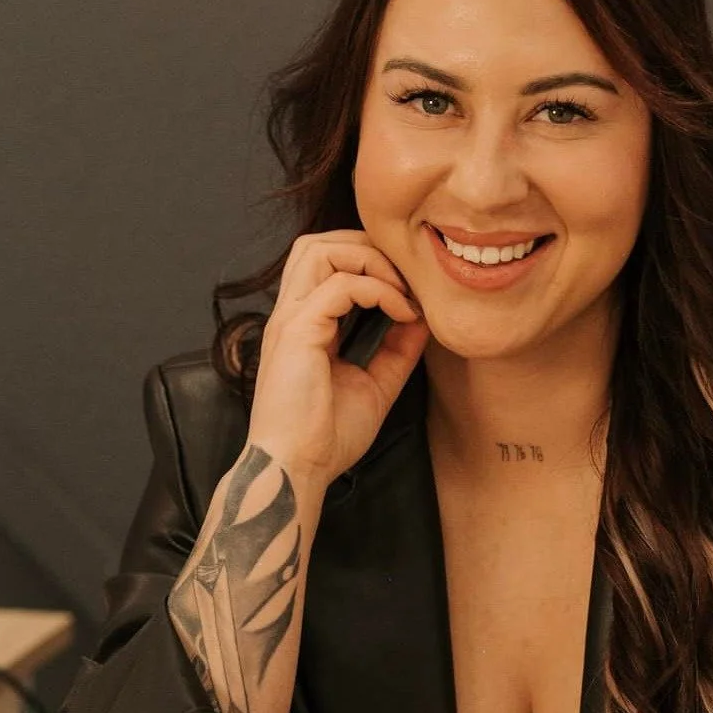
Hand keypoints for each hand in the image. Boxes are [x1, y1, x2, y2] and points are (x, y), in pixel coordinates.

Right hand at [247, 230, 429, 486]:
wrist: (297, 469)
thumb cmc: (325, 438)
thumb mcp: (374, 386)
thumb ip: (396, 351)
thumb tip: (422, 319)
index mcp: (303, 325)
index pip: (326, 265)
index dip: (370, 265)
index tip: (410, 294)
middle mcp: (291, 314)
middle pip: (318, 244)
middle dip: (367, 248)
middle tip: (407, 279)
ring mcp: (290, 319)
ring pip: (321, 249)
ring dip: (371, 260)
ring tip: (403, 291)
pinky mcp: (298, 331)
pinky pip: (341, 285)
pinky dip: (379, 290)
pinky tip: (403, 313)